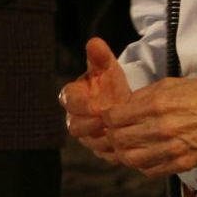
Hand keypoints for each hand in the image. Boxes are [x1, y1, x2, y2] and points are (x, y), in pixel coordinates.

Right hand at [59, 38, 131, 161]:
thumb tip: (94, 42)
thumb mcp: (107, 68)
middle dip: (90, 126)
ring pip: (90, 142)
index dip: (82, 105)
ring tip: (119, 133)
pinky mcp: (99, 148)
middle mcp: (74, 117)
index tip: (98, 105)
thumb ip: (100, 57)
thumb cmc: (109, 82)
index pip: (69, 101)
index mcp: (72, 97)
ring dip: (104, 139)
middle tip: (107, 122)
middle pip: (74, 127)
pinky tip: (128, 145)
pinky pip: (104, 154)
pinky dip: (114, 151)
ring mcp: (86, 135)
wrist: (119, 101)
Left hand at [96, 77, 196, 177]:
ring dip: (123, 154)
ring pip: (131, 159)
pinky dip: (141, 166)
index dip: (106, 118)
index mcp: (156, 104)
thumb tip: (119, 107)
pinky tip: (143, 156)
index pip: (114, 118)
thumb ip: (142, 97)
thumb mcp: (168, 85)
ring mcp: (172, 148)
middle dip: (111, 136)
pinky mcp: (182, 163)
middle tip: (113, 133)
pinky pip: (151, 171)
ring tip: (125, 147)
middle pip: (119, 139)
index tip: (108, 118)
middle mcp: (161, 128)